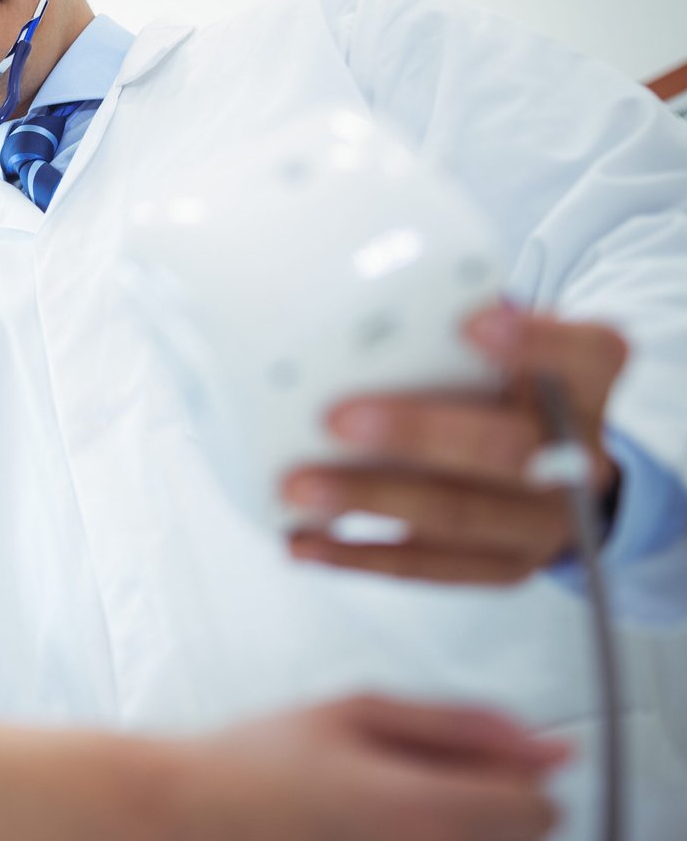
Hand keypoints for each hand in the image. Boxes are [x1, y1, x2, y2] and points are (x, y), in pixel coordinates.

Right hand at [167, 695, 565, 840]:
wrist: (194, 812)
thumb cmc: (259, 759)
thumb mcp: (354, 711)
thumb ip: (452, 721)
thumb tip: (534, 739)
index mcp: (422, 805)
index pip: (537, 805)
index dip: (519, 771)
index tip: (489, 755)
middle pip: (524, 836)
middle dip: (495, 799)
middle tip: (431, 771)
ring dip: (467, 824)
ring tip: (395, 799)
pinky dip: (430, 835)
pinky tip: (377, 820)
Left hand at [282, 303, 626, 583]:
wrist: (561, 473)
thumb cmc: (508, 389)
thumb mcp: (507, 347)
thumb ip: (456, 330)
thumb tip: (363, 322)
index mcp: (586, 383)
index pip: (583, 355)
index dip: (533, 342)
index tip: (471, 322)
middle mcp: (580, 456)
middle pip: (507, 448)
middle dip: (416, 432)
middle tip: (336, 418)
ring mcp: (545, 520)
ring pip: (457, 514)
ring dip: (370, 499)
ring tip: (300, 486)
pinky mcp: (505, 566)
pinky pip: (428, 566)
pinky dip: (359, 555)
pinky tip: (305, 540)